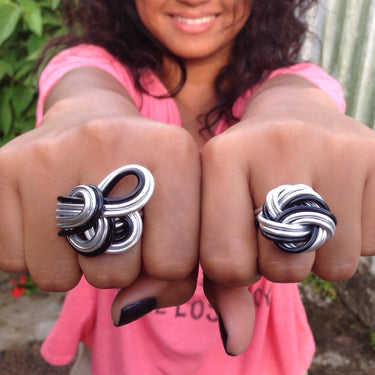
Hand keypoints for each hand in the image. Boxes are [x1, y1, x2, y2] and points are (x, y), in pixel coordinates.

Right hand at [0, 96, 200, 324]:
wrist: (90, 116)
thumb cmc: (145, 175)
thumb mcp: (181, 210)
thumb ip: (176, 276)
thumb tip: (127, 310)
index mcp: (173, 150)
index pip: (174, 264)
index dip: (164, 265)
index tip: (156, 235)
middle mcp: (110, 140)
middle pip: (116, 273)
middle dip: (119, 265)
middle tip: (115, 224)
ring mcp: (50, 153)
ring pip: (59, 276)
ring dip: (77, 261)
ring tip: (85, 216)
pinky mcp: (3, 167)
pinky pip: (17, 262)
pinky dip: (40, 252)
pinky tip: (52, 211)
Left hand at [199, 110, 374, 354]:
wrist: (291, 115)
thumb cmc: (246, 176)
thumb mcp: (218, 216)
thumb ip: (219, 284)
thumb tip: (233, 343)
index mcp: (221, 156)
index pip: (224, 263)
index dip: (236, 266)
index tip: (242, 237)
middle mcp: (277, 142)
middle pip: (283, 267)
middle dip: (279, 262)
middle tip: (277, 223)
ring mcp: (334, 145)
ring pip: (333, 264)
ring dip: (319, 253)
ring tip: (308, 208)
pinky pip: (371, 245)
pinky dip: (353, 238)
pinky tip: (337, 197)